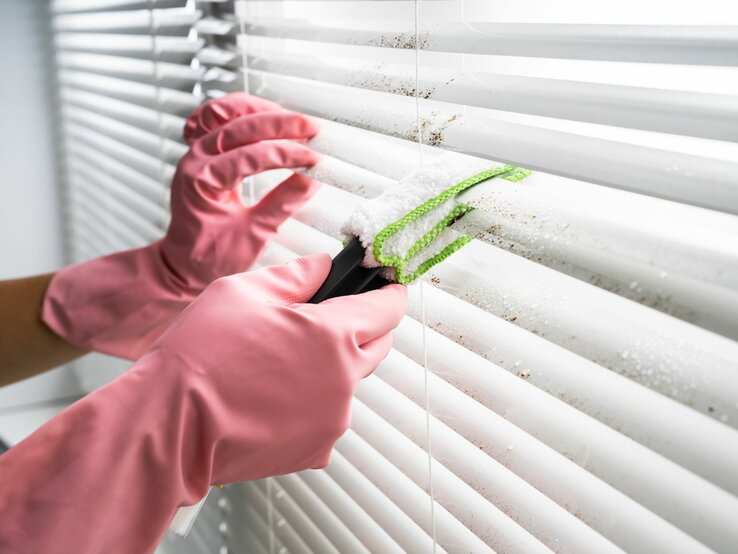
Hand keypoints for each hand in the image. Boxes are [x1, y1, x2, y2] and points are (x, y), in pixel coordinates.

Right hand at [1, 255, 407, 553]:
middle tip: (332, 318)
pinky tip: (275, 395)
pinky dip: (314, 402)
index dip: (389, 292)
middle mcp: (344, 379)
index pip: (387, 308)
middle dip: (366, 327)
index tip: (389, 287)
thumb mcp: (246, 290)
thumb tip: (323, 267)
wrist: (172, 422)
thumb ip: (298, 274)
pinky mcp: (316, 449)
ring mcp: (333, 418)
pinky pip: (328, 416)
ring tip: (285, 361)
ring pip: (351, 381)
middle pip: (378, 344)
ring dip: (334, 367)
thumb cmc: (202, 354)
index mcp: (333, 334)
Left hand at [164, 93, 321, 288]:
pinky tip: (259, 115)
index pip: (251, 156)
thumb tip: (310, 180)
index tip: (314, 158)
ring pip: (226, 112)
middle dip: (281, 124)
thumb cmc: (209, 255)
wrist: (184, 263)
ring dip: (261, 110)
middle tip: (312, 129)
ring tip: (292, 119)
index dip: (287, 154)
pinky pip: (216, 117)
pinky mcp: (203, 151)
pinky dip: (239, 111)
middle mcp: (195, 159)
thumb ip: (282, 204)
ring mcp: (196, 151)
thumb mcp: (253, 235)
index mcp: (201, 180)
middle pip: (240, 126)